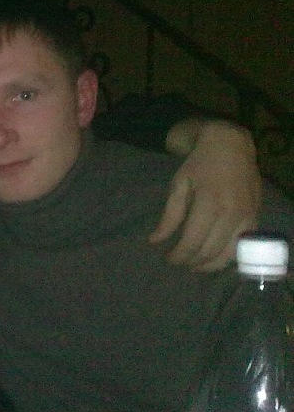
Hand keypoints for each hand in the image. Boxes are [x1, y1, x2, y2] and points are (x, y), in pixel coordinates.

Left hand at [150, 120, 261, 270]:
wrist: (231, 145)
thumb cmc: (199, 164)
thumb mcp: (178, 185)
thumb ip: (169, 216)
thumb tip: (155, 241)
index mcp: (209, 203)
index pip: (193, 241)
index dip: (179, 255)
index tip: (168, 259)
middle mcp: (232, 213)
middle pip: (210, 251)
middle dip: (192, 262)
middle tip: (179, 262)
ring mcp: (247, 217)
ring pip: (229, 255)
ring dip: (210, 266)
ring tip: (194, 265)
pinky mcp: (256, 218)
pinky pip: (243, 247)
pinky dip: (228, 257)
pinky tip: (214, 258)